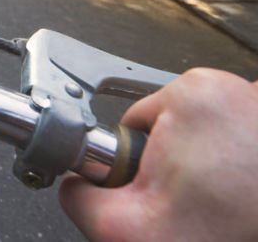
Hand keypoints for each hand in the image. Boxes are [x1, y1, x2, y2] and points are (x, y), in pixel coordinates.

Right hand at [60, 68, 257, 240]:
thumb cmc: (234, 234)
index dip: (140, 167)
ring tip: (229, 201)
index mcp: (191, 94)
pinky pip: (243, 139)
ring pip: (214, 136)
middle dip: (181, 166)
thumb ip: (80, 198)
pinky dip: (244, 167)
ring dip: (217, 166)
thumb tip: (74, 184)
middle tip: (200, 203)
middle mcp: (234, 87)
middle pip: (176, 128)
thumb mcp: (126, 228)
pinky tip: (248, 196)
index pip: (135, 124)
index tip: (166, 194)